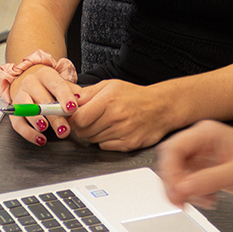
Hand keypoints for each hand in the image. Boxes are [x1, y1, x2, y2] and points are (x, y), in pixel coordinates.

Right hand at [5, 52, 81, 145]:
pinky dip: (28, 133)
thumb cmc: (50, 86)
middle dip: (54, 116)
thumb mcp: (64, 85)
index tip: (72, 108)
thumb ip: (76, 93)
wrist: (29, 81)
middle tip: (65, 129)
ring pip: (26, 109)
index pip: (56, 85)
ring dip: (36, 120)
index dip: (65, 96)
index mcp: (45, 74)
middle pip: (42, 100)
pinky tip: (40, 138)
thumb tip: (85, 101)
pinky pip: (18, 123)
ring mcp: (19, 95)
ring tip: (45, 129)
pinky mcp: (14, 110)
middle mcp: (30, 82)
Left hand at [67, 78, 187, 151]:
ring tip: (104, 122)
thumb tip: (71, 101)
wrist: (161, 107)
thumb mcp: (111, 85)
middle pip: (83, 131)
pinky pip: (105, 146)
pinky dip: (105, 140)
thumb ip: (89, 93)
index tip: (73, 116)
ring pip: (93, 139)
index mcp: (108, 100)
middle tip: (89, 119)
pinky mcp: (128, 144)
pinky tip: (113, 130)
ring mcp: (122, 132)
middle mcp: (115, 117)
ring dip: (93, 133)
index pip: (78, 118)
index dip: (72, 118)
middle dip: (82, 126)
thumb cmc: (135, 96)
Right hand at [158, 121, 232, 206]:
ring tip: (203, 200)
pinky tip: (209, 199)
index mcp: (206, 133)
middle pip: (171, 160)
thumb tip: (181, 188)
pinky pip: (188, 181)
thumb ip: (209, 180)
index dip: (170, 172)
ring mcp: (203, 156)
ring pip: (178, 173)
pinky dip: (194, 193)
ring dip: (184, 190)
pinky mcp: (206, 169)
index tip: (175, 192)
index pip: (174, 148)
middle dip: (174, 183)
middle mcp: (201, 142)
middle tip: (181, 201)